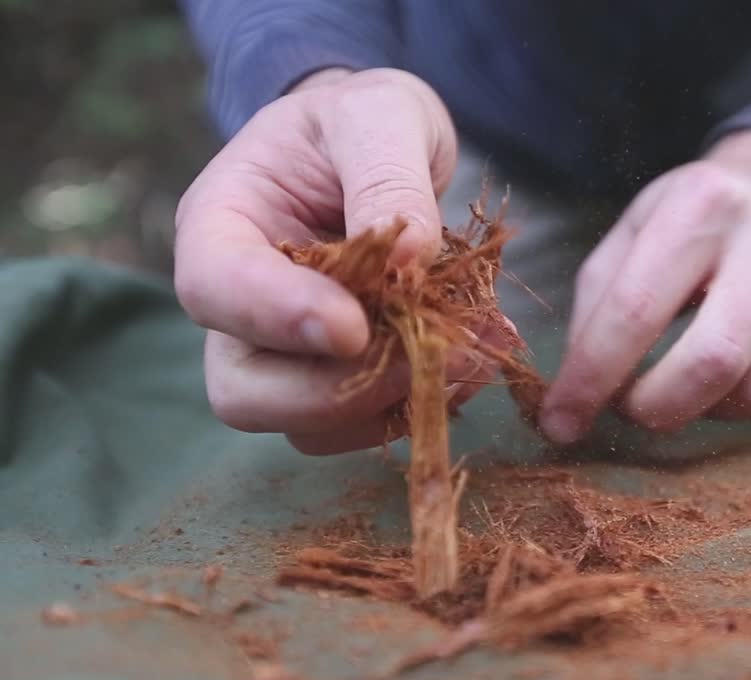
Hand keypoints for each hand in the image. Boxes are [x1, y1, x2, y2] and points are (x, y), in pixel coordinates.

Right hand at [174, 67, 499, 454]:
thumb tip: (406, 266)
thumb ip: (387, 178)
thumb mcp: (379, 117)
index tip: (353, 328)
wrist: (385, 147)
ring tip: (468, 354)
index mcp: (221, 225)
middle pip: (244, 391)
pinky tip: (471, 360)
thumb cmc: (363, 122)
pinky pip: (365, 424)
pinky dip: (420, 405)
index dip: (278, 319)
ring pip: (308, 426)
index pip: (215, 290)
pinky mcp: (341, 379)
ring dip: (390, 404)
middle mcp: (239, 306)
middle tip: (423, 353)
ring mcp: (285, 353)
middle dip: (337, 390)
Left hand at [539, 130, 750, 443]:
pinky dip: (750, 410)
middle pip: (716, 359)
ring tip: (685, 385)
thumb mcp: (631, 237)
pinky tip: (731, 379)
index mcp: (702, 203)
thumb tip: (573, 401)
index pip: (637, 310)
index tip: (563, 421)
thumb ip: (596, 311)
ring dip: (708, 412)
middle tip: (632, 411)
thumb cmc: (692, 224)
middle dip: (657, 408)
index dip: (591, 379)